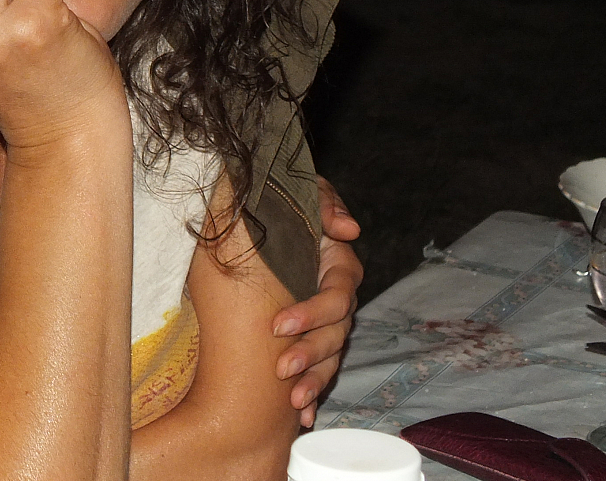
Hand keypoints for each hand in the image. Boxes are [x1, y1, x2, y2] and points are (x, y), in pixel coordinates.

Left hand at [270, 177, 362, 425]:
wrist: (257, 212)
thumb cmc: (278, 201)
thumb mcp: (298, 191)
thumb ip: (323, 201)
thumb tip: (348, 228)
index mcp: (334, 263)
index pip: (336, 293)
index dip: (313, 312)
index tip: (278, 325)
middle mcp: (334, 294)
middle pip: (336, 331)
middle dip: (311, 354)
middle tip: (282, 369)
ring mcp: (326, 318)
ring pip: (332, 356)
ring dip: (315, 380)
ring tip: (293, 401)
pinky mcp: (311, 336)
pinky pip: (321, 369)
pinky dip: (315, 392)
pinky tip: (304, 415)